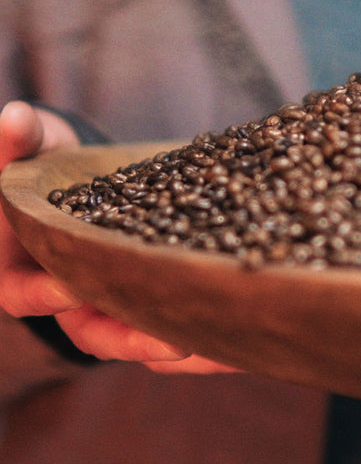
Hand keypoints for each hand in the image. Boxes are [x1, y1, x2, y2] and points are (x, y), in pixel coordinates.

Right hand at [0, 101, 236, 372]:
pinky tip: (236, 344)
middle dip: (131, 340)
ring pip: (137, 338)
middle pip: (93, 332)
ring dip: (173, 345)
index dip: (45, 295)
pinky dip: (200, 337)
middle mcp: (66, 296)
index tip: (71, 289)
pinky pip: (170, 326)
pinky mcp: (147, 300)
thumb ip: (20, 141)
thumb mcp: (32, 149)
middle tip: (172, 344)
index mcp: (23, 267)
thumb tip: (14, 116)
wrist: (80, 176)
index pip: (24, 293)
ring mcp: (110, 302)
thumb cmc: (46, 163)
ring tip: (214, 347)